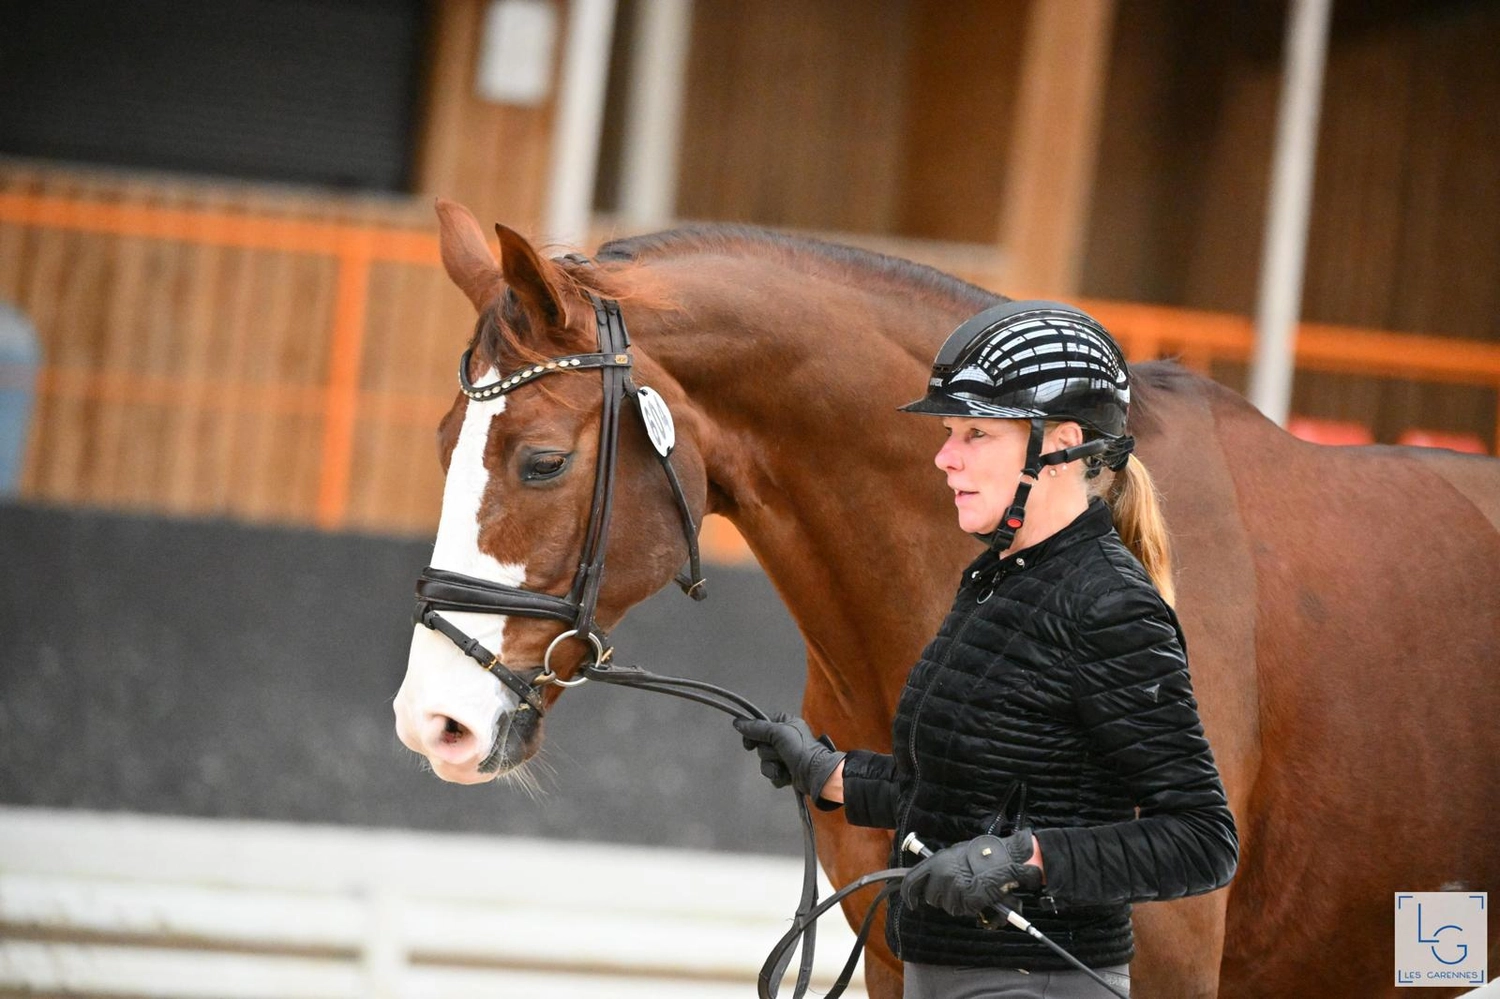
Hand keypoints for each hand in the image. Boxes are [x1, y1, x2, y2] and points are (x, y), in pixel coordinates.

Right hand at [733, 713, 843, 799]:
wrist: (814, 773)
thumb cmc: (799, 748)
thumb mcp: (778, 733)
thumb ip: (757, 728)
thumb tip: (737, 722)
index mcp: (786, 723)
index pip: (762, 723)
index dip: (754, 732)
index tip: (749, 742)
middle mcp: (785, 738)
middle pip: (761, 744)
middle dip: (768, 753)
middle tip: (777, 753)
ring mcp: (786, 755)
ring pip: (765, 761)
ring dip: (772, 766)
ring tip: (783, 767)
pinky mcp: (786, 771)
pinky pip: (772, 773)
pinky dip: (778, 776)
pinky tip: (788, 776)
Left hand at [900, 830, 1042, 916]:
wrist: (1008, 855)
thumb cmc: (985, 853)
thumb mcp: (957, 854)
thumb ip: (942, 868)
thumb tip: (932, 883)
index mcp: (936, 860)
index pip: (911, 881)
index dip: (909, 895)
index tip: (912, 904)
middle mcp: (942, 873)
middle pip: (932, 898)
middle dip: (943, 899)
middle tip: (959, 891)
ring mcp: (955, 886)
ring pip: (950, 907)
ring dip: (961, 904)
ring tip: (974, 892)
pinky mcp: (969, 897)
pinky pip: (966, 910)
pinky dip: (974, 908)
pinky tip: (982, 898)